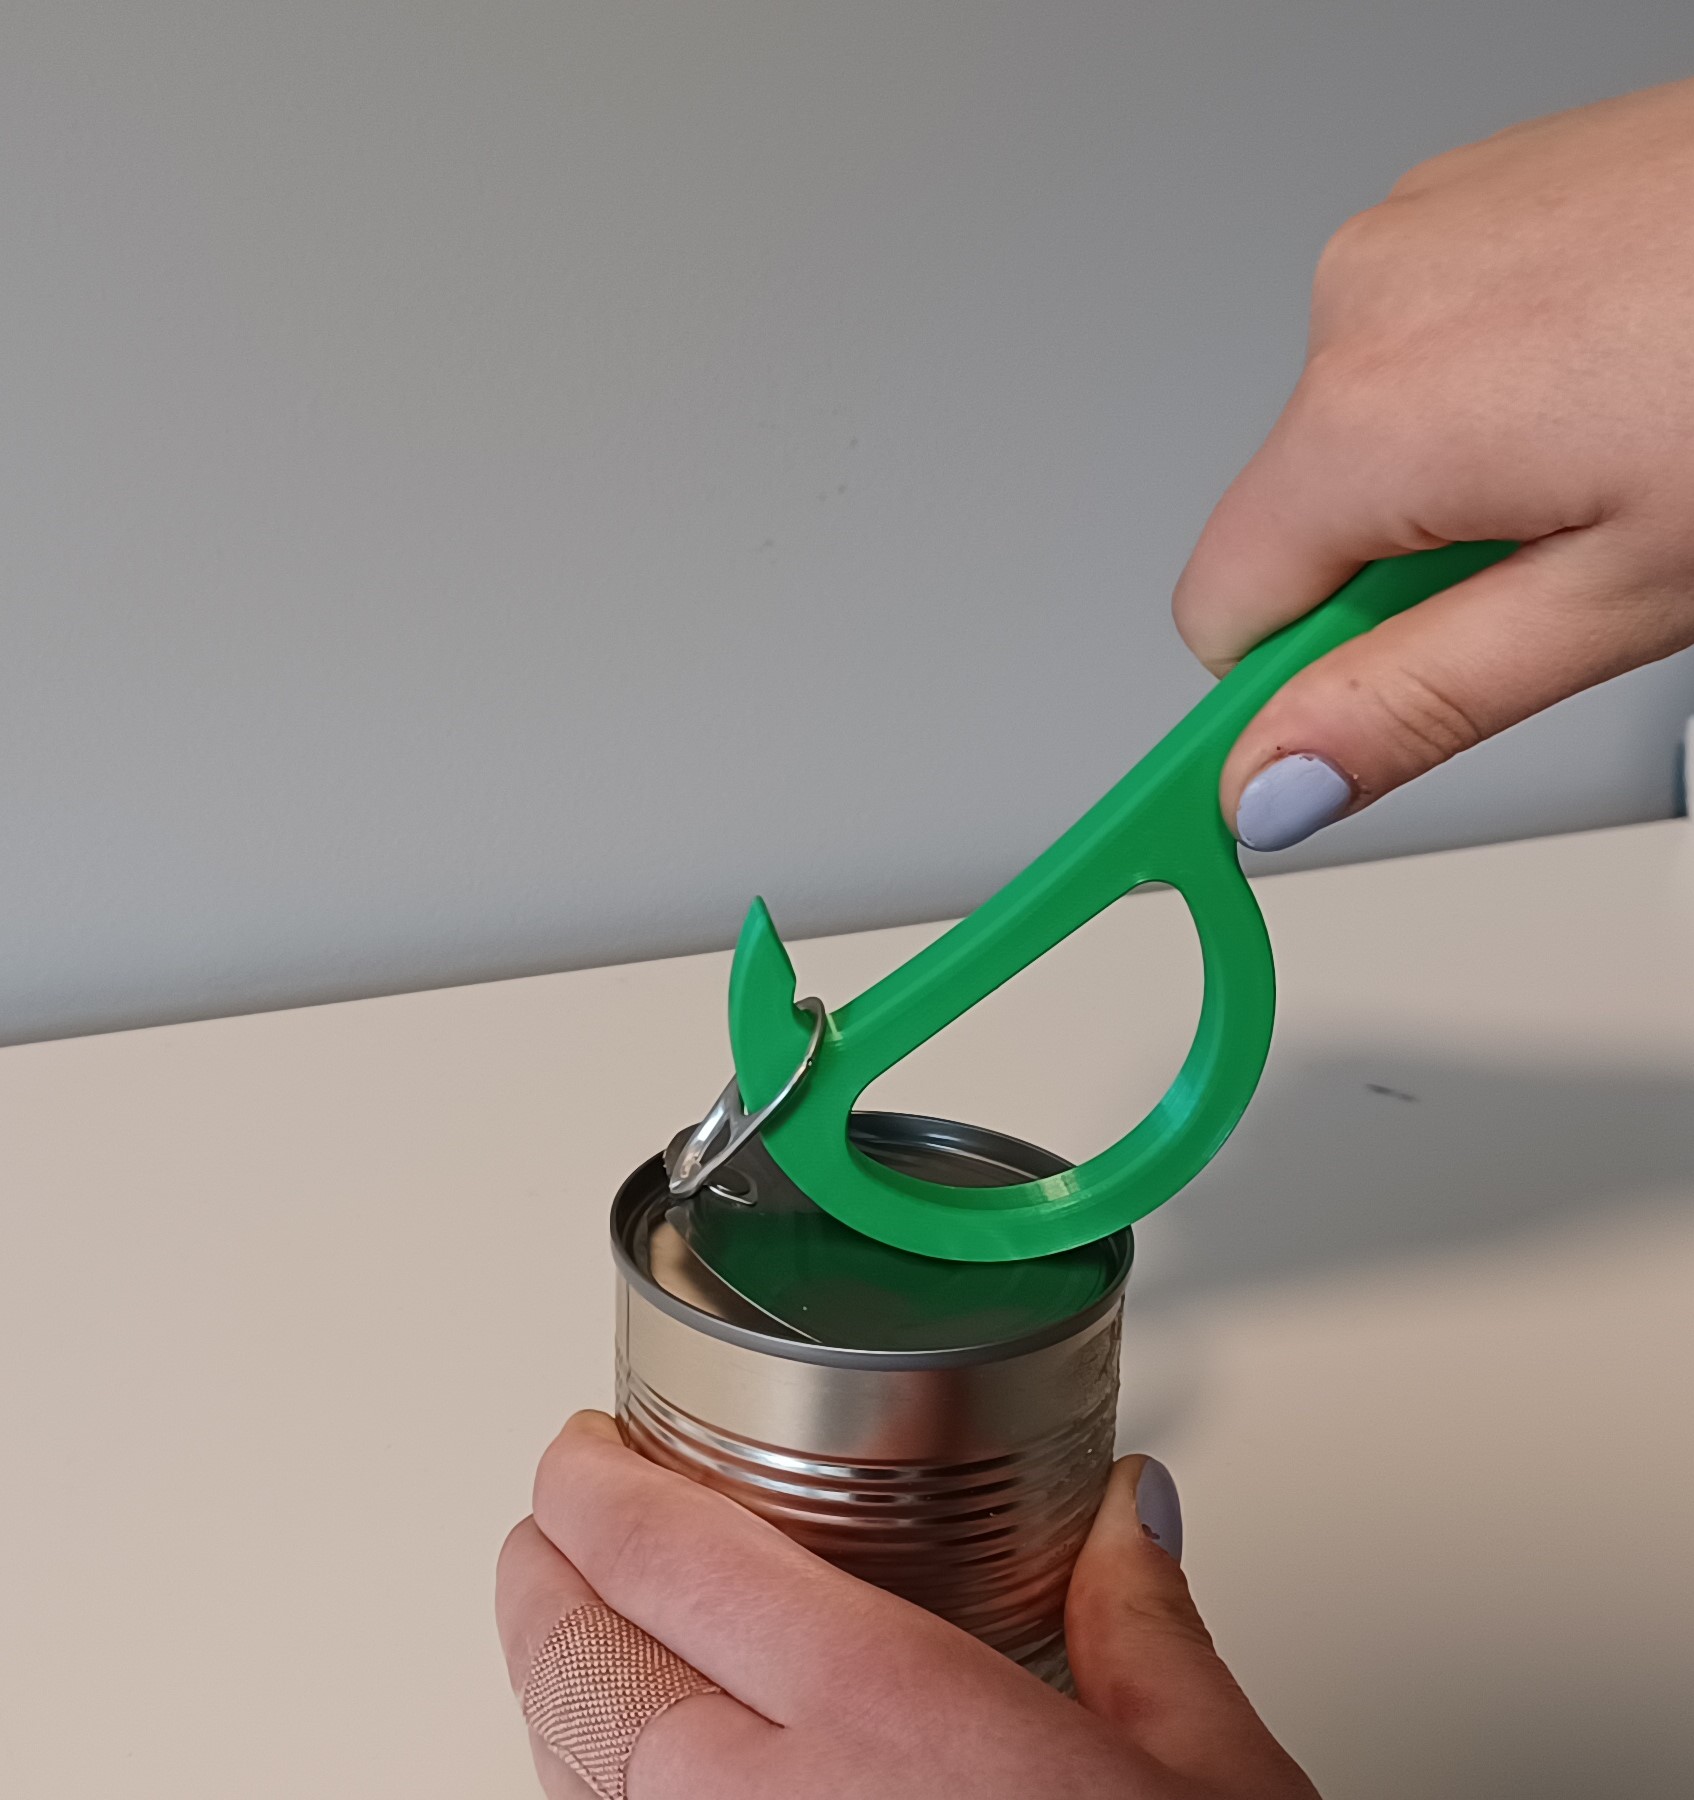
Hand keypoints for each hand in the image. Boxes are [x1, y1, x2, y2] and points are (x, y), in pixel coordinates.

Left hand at [496, 1412, 1315, 1799]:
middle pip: (581, 1662)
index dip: (592, 1484)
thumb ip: (1143, 1624)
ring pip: (576, 1774)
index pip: (670, 1556)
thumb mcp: (1207, 1779)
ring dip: (558, 1685)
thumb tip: (1131, 1521)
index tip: (582, 1450)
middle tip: (557, 1524)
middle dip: (544, 1574)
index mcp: (891, 1718)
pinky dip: (600, 1789)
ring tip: (579, 1630)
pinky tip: (637, 1771)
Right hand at [1174, 77, 1693, 850]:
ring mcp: (1415, 229)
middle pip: (1296, 524)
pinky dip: (1487, 388)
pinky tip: (1606, 372)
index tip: (1374, 715)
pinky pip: (1413, 347)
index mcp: (1370, 413)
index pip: (1219, 615)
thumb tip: (1270, 783)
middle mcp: (1360, 302)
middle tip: (1566, 558)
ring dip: (1449, 477)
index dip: (1297, 686)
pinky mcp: (1468, 194)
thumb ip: (1418, 703)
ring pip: (1359, 436)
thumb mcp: (1621, 597)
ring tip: (1610, 444)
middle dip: (1400, 572)